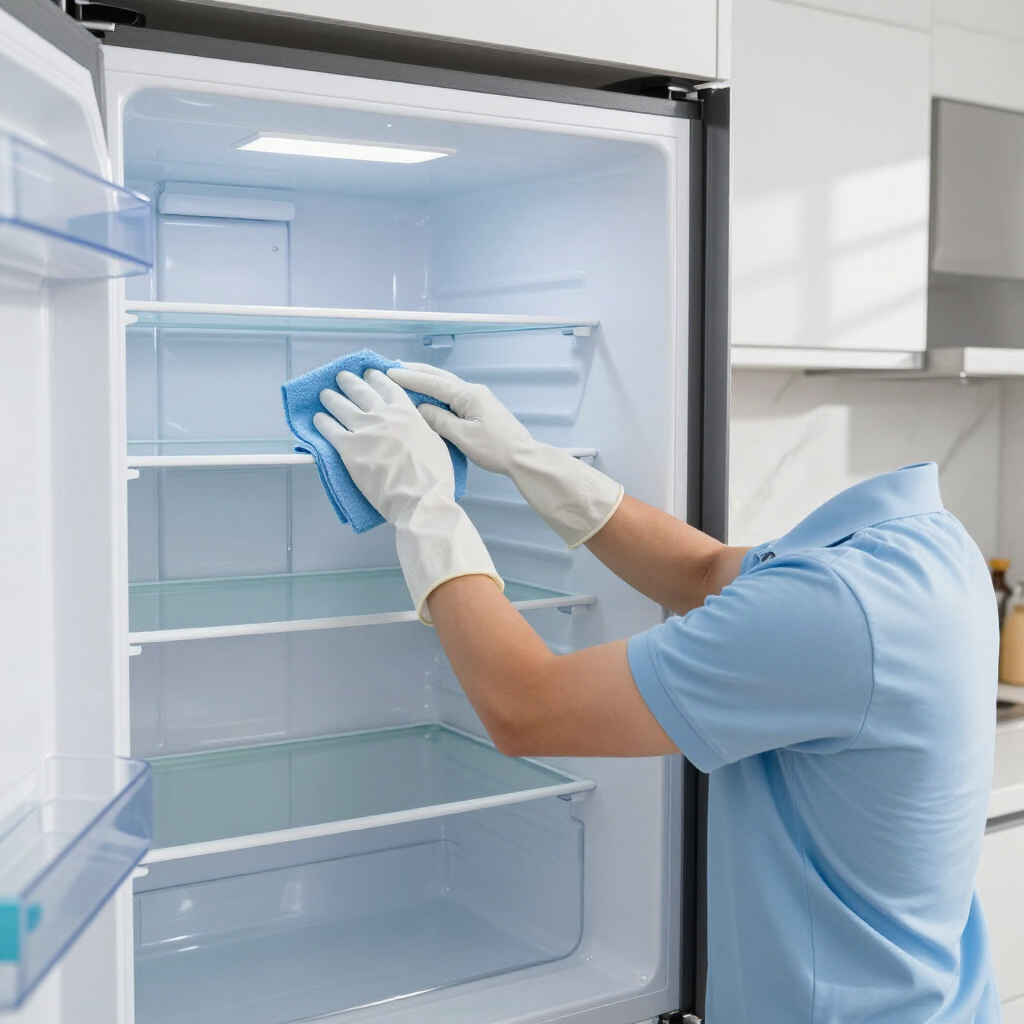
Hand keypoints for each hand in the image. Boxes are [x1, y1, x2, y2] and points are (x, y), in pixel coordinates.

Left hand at [314, 368, 452, 525]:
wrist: (419, 498)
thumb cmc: (434, 475)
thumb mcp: (435, 440)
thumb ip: (419, 426)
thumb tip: (412, 422)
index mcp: (406, 412)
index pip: (388, 386)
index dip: (376, 378)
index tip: (368, 373)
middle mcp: (382, 415)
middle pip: (360, 391)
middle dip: (349, 381)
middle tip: (342, 377)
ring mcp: (363, 430)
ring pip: (341, 406)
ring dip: (331, 398)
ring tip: (325, 394)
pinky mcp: (347, 448)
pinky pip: (329, 429)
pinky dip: (322, 422)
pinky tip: (318, 419)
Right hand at [386, 363, 532, 476]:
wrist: (522, 456)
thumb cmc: (494, 449)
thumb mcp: (462, 437)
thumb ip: (439, 421)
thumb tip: (420, 408)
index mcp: (468, 395)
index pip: (433, 383)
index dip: (410, 378)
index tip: (389, 371)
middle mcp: (473, 390)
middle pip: (440, 377)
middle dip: (417, 372)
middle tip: (394, 367)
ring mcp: (478, 397)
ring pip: (447, 384)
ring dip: (427, 379)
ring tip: (407, 376)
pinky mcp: (480, 407)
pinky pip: (453, 394)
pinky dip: (437, 390)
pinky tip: (429, 394)